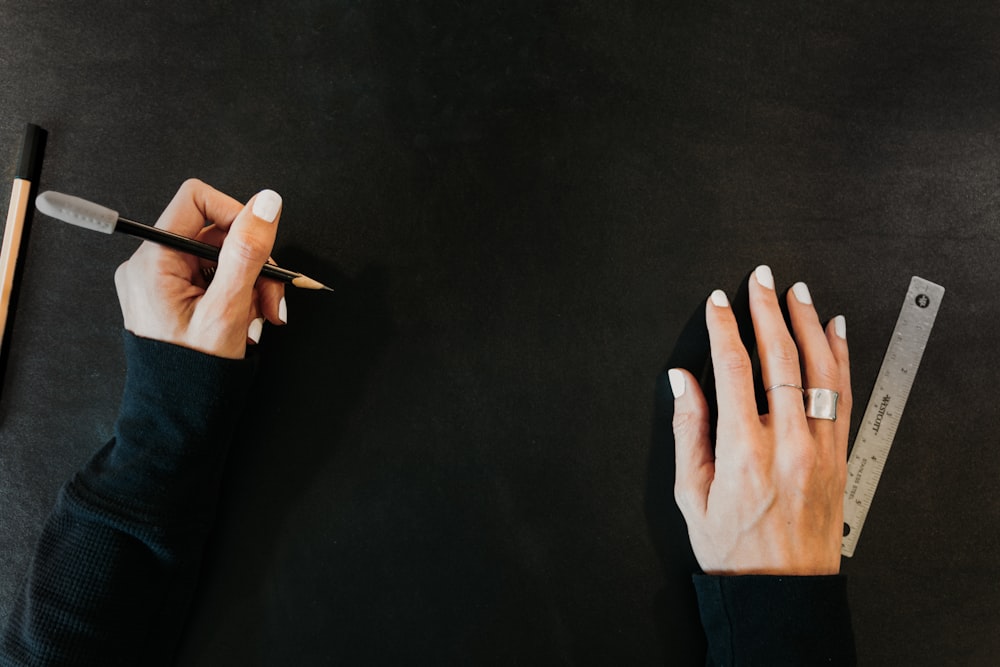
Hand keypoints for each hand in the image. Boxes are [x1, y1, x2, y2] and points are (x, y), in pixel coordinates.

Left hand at [114, 179, 286, 358]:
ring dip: (252, 282)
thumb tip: (266, 203)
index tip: (260, 243)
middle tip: (272, 299)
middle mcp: (151, 265)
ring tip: (265, 316)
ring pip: (221, 257)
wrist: (178, 417)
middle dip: (253, 262)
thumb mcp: (229, 309)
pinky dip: (239, 293)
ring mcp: (161, 281)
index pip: (196, 200)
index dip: (236, 214)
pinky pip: (213, 277)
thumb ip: (248, 252)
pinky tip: (250, 319)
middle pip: (216, 233)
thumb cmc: (194, 374)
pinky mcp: (173, 295)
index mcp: (154, 262)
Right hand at [669, 265, 851, 574]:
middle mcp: (787, 444)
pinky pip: (844, 395)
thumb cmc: (734, 546)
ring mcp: (819, 448)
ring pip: (819, 370)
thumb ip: (688, 431)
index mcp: (744, 452)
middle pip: (781, 358)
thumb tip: (682, 381)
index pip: (734, 370)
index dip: (725, 328)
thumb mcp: (692, 494)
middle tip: (760, 279)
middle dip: (767, 311)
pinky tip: (835, 331)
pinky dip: (841, 357)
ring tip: (797, 292)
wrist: (783, 588)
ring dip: (808, 324)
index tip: (718, 303)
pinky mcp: (839, 456)